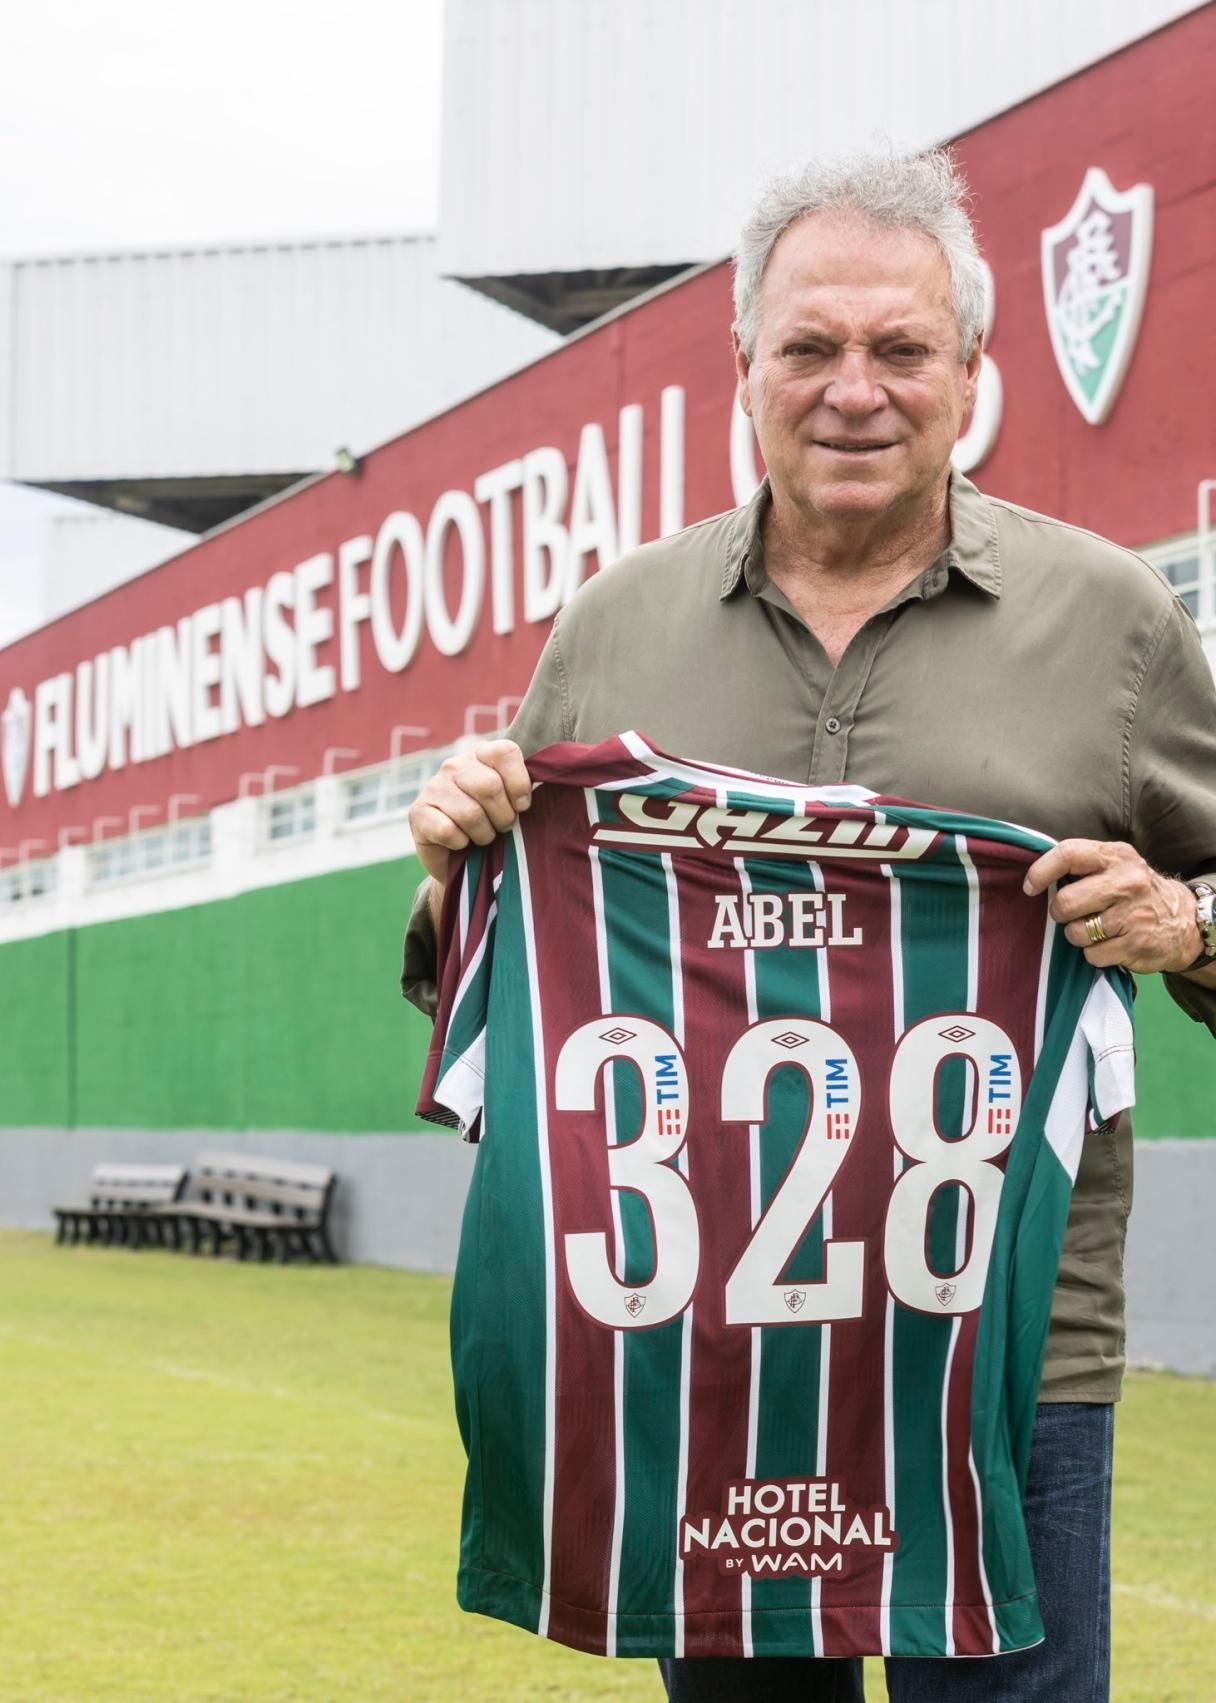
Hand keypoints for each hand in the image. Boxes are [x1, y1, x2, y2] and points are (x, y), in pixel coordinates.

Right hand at [407, 740, 531, 900]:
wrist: (462, 862)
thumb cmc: (494, 827)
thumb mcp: (514, 804)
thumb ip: (528, 787)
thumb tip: (562, 776)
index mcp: (482, 755)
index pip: (505, 752)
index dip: (519, 783)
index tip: (523, 806)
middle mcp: (455, 765)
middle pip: (489, 786)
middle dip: (503, 816)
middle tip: (502, 827)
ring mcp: (434, 787)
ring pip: (470, 813)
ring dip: (483, 835)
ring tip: (482, 837)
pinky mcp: (417, 813)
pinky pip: (447, 830)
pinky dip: (461, 844)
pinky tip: (460, 844)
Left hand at [1023, 838, 1201, 973]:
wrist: (1182, 920)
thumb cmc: (1134, 891)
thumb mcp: (1116, 865)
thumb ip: (1083, 865)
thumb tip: (1036, 877)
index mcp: (1116, 856)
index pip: (1068, 854)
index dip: (1040, 872)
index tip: (1030, 887)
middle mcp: (1127, 882)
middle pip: (1065, 902)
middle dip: (1059, 913)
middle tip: (1069, 914)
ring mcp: (1133, 915)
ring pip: (1075, 932)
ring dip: (1077, 935)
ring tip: (1095, 929)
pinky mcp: (1137, 944)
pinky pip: (1092, 955)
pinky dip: (1094, 954)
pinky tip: (1110, 944)